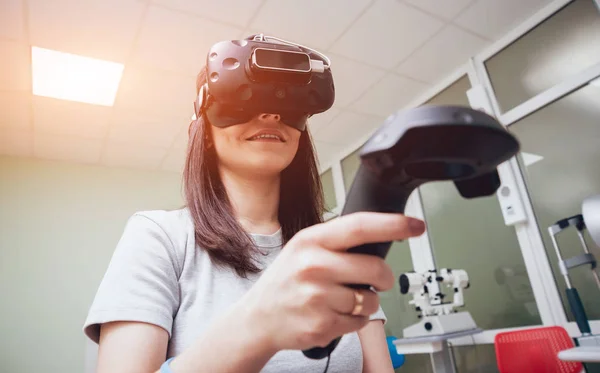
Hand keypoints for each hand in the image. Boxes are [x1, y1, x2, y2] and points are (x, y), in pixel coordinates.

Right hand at [238, 212, 425, 352]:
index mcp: (311, 241)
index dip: (393, 225)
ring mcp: (317, 297)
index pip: (360, 227)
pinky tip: (333, 314)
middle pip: (376, 268)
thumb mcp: (303, 249)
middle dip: (385, 277)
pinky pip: (361, 322)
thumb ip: (337, 241)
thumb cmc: (286, 281)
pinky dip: (355, 320)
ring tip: (340, 300)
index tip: (415, 226)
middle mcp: (314, 266)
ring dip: (366, 302)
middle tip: (378, 280)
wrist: (259, 318)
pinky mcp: (322, 324)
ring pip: (371, 299)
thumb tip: (383, 235)